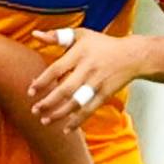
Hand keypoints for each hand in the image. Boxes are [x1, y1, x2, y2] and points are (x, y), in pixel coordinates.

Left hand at [29, 27, 143, 130]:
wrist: (133, 56)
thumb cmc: (102, 44)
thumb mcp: (81, 35)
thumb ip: (57, 36)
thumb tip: (35, 34)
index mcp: (80, 53)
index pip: (57, 69)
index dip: (42, 81)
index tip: (30, 91)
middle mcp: (88, 68)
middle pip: (65, 89)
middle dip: (48, 102)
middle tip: (34, 110)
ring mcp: (98, 83)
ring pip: (76, 102)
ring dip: (59, 114)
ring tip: (44, 121)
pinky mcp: (105, 94)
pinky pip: (90, 110)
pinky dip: (78, 121)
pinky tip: (66, 129)